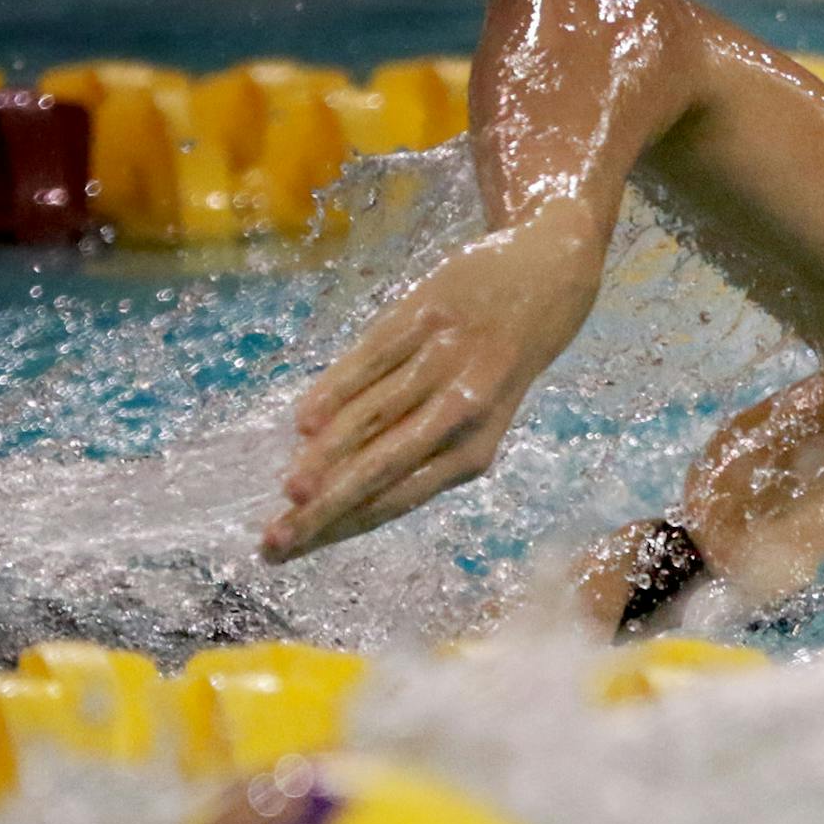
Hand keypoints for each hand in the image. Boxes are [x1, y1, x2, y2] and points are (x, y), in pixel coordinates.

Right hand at [262, 201, 604, 561]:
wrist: (548, 273)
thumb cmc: (497, 361)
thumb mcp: (476, 413)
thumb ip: (415, 448)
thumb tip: (333, 489)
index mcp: (475, 450)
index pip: (396, 500)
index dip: (340, 526)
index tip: (289, 550)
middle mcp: (465, 411)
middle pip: (384, 468)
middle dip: (327, 508)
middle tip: (275, 538)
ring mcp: (445, 360)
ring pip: (375, 417)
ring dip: (328, 457)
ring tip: (289, 490)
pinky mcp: (426, 314)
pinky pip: (373, 358)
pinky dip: (338, 389)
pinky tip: (305, 421)